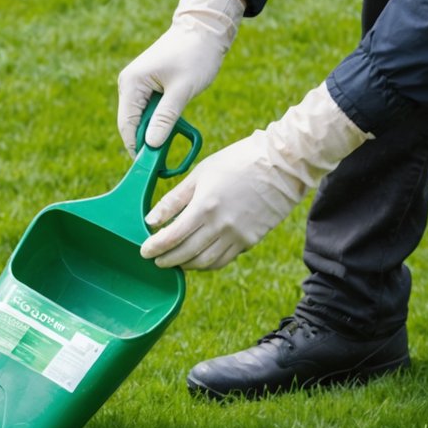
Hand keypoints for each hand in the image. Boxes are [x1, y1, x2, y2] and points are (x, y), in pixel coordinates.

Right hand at [117, 0, 244, 155]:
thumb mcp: (183, 90)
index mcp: (132, 83)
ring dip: (156, 130)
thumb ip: (165, 118)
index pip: (127, 125)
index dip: (136, 147)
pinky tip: (175, 125)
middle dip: (147, 140)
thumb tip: (151, 145)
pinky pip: (149, 110)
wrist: (204, 28)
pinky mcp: (147, 84)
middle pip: (132, 124)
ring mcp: (137, 84)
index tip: (150, 167)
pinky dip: (161, 120)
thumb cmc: (196, 54)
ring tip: (174, 138)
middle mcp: (129, 84)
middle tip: (166, 157)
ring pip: (141, 118)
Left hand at [139, 83, 372, 270]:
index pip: (172, 237)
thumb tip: (151, 219)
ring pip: (205, 262)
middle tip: (154, 260)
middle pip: (186, 254)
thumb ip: (174, 199)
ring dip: (186, 265)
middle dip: (167, 260)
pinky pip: (223, 260)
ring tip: (174, 261)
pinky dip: (207, 263)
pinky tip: (197, 259)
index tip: (144, 251)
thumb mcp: (200, 173)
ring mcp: (238, 236)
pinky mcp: (251, 240)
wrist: (283, 164)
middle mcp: (221, 226)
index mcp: (205, 207)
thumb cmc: (238, 162)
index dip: (155, 248)